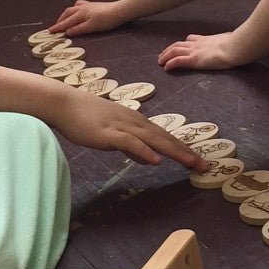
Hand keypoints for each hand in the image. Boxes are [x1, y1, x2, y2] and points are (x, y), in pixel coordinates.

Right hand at [50, 0, 126, 35]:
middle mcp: (82, 8)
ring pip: (72, 8)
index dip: (58, 27)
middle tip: (55, 27)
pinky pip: (80, 5)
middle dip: (60, 20)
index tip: (50, 31)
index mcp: (80, 14)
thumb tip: (67, 32)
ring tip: (64, 19)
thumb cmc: (106, 20)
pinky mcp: (93, 5)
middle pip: (67, 13)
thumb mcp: (91, 27)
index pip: (66, 22)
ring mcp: (88, 5)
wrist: (119, 11)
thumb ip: (78, 29)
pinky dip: (75, 9)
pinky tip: (77, 11)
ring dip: (66, 14)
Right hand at [50, 91, 205, 169]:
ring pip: (154, 140)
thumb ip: (132, 145)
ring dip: (174, 151)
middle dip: (186, 152)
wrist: (63, 103)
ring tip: (191, 163)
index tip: (198, 159)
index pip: (164, 135)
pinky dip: (145, 151)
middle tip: (206, 165)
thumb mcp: (113, 133)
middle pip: (165, 137)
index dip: (182, 147)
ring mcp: (122, 126)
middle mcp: (134, 121)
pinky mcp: (109, 134)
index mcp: (135, 121)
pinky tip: (157, 160)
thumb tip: (150, 159)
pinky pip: (130, 143)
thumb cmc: (84, 117)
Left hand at [158, 33, 239, 72]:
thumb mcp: (231, 40)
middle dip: (169, 49)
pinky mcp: (194, 59)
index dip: (184, 42)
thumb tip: (235, 41)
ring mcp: (195, 51)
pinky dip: (170, 63)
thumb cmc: (235, 44)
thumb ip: (229, 41)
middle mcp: (198, 44)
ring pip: (174, 51)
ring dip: (165, 56)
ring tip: (160, 61)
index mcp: (207, 39)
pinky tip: (166, 67)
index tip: (179, 45)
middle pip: (179, 44)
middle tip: (163, 54)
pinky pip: (178, 61)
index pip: (191, 38)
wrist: (234, 47)